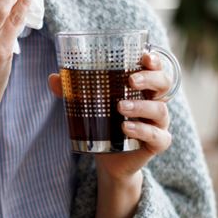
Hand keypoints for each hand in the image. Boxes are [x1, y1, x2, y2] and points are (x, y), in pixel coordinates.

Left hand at [48, 53, 172, 181]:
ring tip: (120, 107)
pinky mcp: (156, 144)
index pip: (155, 69)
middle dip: (150, 79)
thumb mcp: (88, 106)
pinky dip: (143, 131)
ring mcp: (158, 124)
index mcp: (143, 89)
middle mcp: (155, 103)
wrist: (109, 160)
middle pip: (164, 84)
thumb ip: (73, 92)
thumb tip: (53, 78)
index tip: (144, 56)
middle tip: (130, 80)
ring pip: (160, 110)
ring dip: (141, 106)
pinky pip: (157, 137)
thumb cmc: (104, 125)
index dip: (154, 61)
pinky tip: (126, 129)